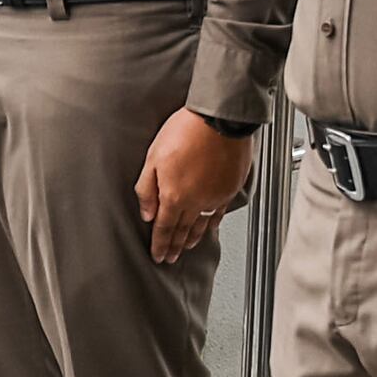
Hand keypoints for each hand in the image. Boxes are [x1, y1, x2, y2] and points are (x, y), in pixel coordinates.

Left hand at [137, 109, 254, 266]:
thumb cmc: (186, 131)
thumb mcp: (153, 158)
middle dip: (174, 246)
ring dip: (192, 238)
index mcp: (174, 196)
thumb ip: (147, 189)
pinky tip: (208, 227)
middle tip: (170, 258)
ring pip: (201, 225)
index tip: (158, 256)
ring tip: (186, 247)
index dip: (160, 244)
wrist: (219, 118)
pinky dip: (211, 224)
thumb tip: (146, 213)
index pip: (164, 228)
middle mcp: (196, 201)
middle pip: (183, 230)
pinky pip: (219, 213)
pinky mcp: (230, 188)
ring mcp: (215, 196)